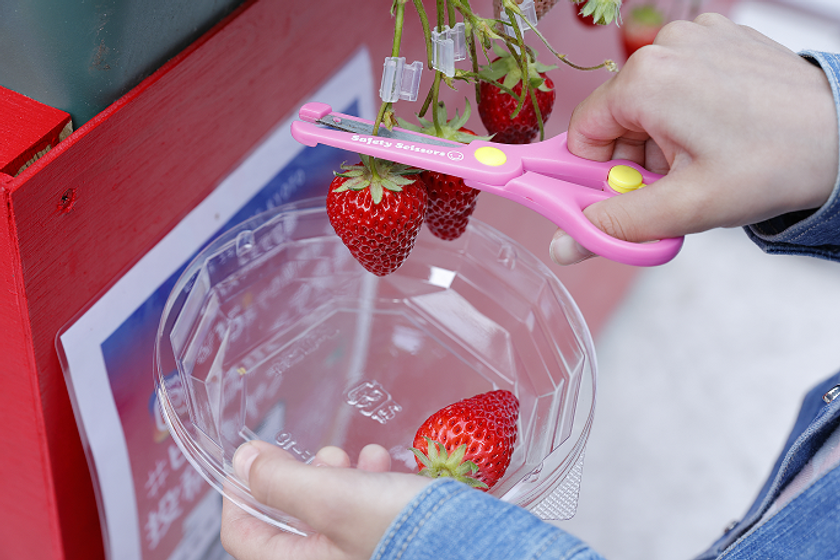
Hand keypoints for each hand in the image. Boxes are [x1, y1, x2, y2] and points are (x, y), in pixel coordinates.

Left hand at [220, 442, 431, 559]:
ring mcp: (355, 554)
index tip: (250, 460)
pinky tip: (385, 465)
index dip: (239, 494)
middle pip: (288, 518)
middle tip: (322, 456)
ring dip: (340, 475)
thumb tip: (242, 463)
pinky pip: (362, 512)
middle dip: (303, 476)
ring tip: (361, 456)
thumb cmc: (400, 530)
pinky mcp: (383, 541)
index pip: (242, 536)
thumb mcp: (331, 498)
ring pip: (329, 510)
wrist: (472, 543)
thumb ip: (280, 481)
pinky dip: (368, 484)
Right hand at [551, 13, 837, 263]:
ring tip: (704, 159)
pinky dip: (685, 112)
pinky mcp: (718, 38)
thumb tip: (563, 244)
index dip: (598, 173)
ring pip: (645, 102)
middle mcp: (664, 47)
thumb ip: (615, 225)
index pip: (583, 133)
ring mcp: (694, 36)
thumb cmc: (775, 164)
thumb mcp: (686, 207)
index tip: (627, 194)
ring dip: (660, 138)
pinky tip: (718, 132)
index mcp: (646, 81)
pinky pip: (677, 81)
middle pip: (615, 117)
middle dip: (634, 158)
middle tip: (676, 183)